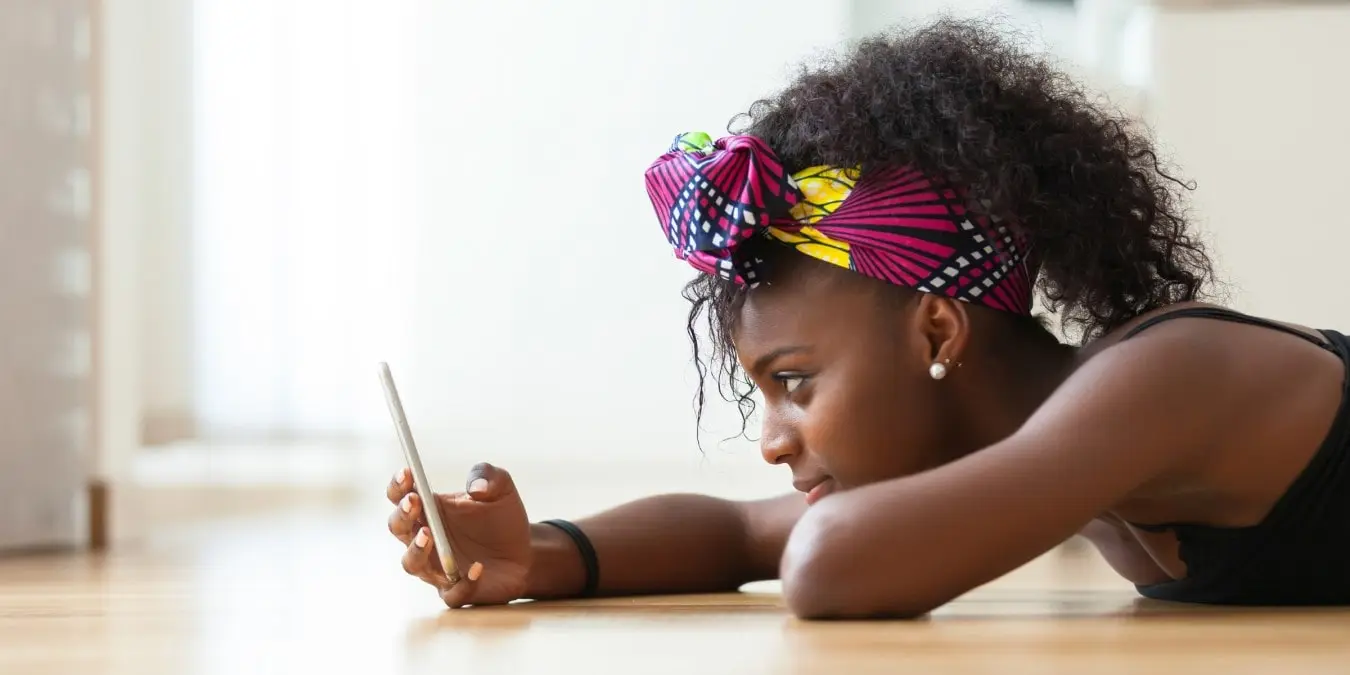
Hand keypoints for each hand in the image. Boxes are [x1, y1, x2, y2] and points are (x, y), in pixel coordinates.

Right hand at [386, 462, 531, 607]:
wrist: (525, 552)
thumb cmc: (503, 518)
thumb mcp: (501, 488)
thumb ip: (488, 476)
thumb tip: (476, 487)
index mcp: (430, 510)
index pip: (401, 496)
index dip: (399, 486)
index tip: (408, 473)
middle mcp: (425, 538)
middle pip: (398, 528)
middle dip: (402, 515)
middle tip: (413, 502)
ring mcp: (436, 567)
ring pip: (412, 564)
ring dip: (416, 550)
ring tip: (428, 534)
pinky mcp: (456, 590)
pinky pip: (452, 592)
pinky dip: (463, 582)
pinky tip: (477, 568)